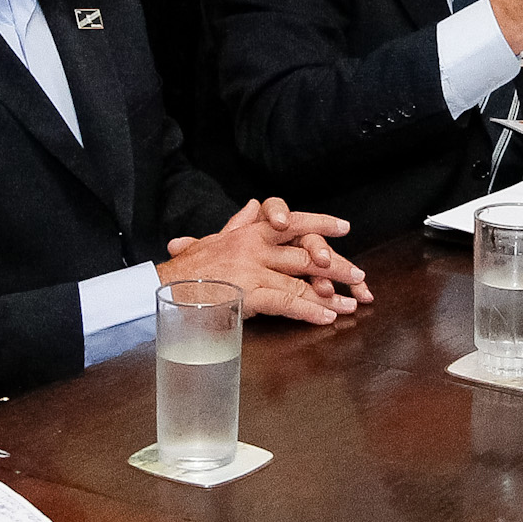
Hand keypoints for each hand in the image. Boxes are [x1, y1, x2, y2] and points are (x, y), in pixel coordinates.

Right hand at [160, 197, 370, 324]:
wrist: (162, 290)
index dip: (319, 223)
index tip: (343, 227)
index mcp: (247, 232)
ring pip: (301, 280)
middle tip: (360, 277)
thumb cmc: (186, 269)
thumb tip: (254, 205)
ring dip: (330, 295)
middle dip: (337, 267)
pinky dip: (309, 310)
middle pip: (304, 253)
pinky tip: (327, 317)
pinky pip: (287, 302)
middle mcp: (253, 246)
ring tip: (351, 304)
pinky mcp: (248, 294)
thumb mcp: (213, 240)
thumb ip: (238, 222)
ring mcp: (252, 270)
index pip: (290, 220)